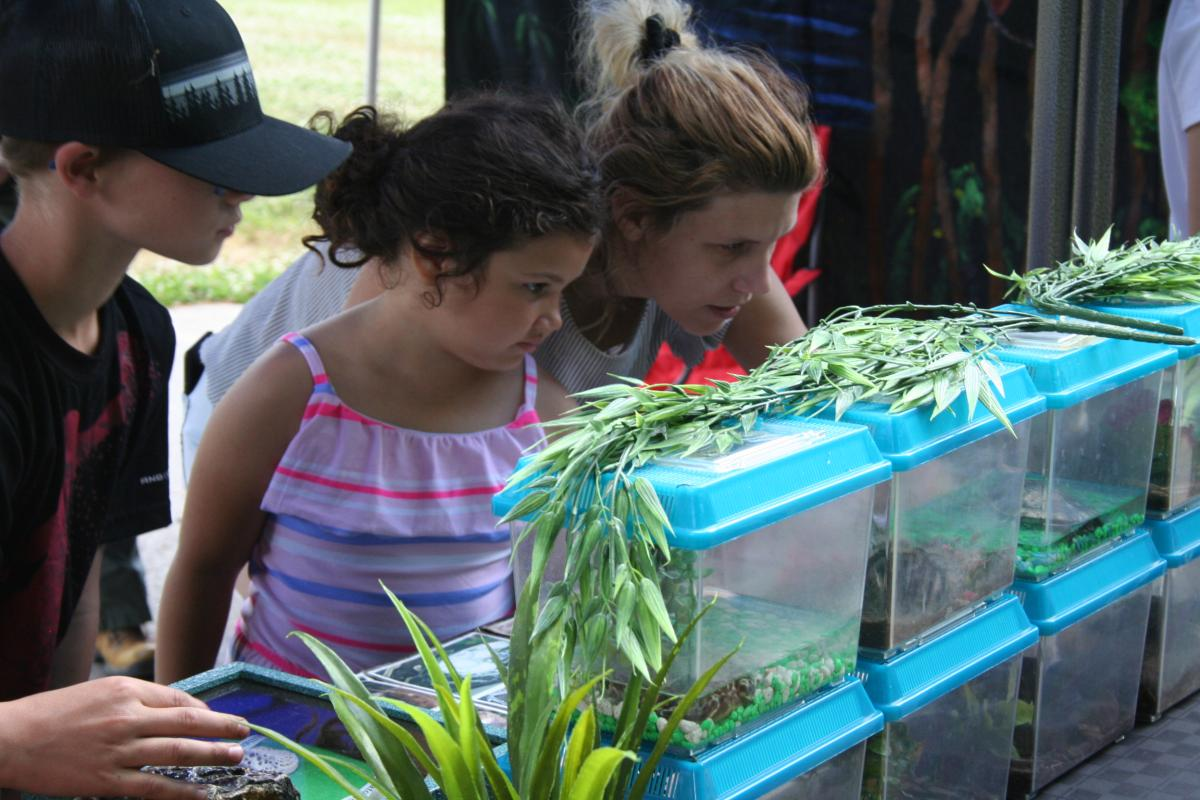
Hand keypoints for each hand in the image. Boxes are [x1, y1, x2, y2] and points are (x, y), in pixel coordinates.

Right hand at [0, 676, 248, 799]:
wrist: (11, 738)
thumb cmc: (54, 714)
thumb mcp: (99, 692)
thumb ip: (137, 699)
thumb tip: (175, 710)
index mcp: (126, 690)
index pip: (179, 700)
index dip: (205, 711)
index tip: (220, 719)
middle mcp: (127, 717)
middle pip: (188, 723)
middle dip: (222, 728)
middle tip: (245, 732)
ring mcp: (118, 751)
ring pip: (178, 753)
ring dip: (212, 756)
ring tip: (235, 757)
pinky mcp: (106, 781)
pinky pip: (154, 788)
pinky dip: (182, 792)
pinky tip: (202, 794)